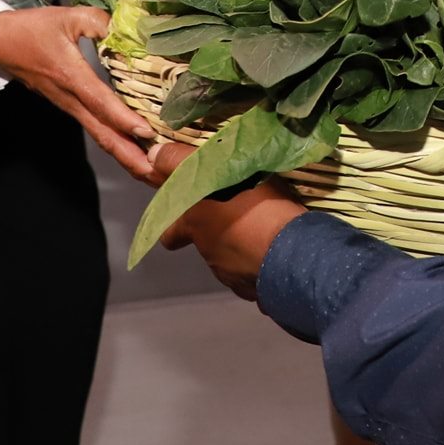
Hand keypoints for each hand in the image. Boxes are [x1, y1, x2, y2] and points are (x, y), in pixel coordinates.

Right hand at [0, 6, 155, 176]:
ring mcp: (68, 106)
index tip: (145, 132)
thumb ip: (100, 22)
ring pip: (99, 135)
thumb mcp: (68, 17)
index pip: (99, 102)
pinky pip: (95, 127)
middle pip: (102, 133)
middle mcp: (70, 98)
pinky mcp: (68, 106)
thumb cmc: (31, 29)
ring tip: (151, 170)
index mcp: (70, 75)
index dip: (122, 118)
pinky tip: (133, 148)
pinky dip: (115, 141)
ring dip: (124, 154)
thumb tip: (130, 28)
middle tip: (156, 173)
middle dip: (128, 155)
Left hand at [151, 141, 305, 300]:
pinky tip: (273, 251)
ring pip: (227, 258)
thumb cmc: (257, 204)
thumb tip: (154, 155)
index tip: (184, 222)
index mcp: (196, 222)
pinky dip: (256, 263)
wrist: (289, 252)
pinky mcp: (250, 289)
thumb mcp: (220, 168)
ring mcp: (228, 274)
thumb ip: (185, 162)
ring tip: (264, 230)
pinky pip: (248, 274)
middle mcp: (207, 251)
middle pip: (202, 245)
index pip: (169, 231)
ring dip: (238, 246)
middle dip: (212, 236)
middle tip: (233, 220)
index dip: (174, 227)